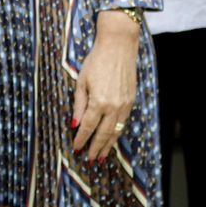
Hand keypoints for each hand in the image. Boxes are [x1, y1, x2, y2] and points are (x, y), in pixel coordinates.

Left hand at [71, 10, 139, 162]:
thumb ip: (78, 104)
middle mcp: (113, 106)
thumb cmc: (96, 60)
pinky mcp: (131, 101)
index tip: (76, 148)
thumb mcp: (82, 80)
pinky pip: (123, 122)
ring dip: (108, 145)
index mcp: (98, 101)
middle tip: (90, 160)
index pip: (88, 127)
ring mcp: (124, 104)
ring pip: (116, 131)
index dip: (81, 139)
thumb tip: (74, 123)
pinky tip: (112, 138)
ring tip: (102, 157)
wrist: (119, 46)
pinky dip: (117, 133)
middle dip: (96, 148)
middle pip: (103, 134)